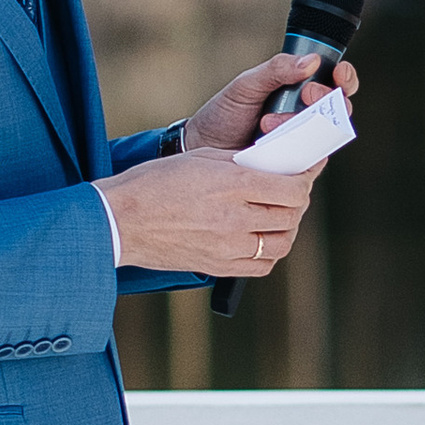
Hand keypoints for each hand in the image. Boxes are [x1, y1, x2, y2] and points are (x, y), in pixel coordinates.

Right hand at [97, 149, 315, 277]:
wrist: (119, 221)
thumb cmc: (154, 183)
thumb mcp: (200, 158)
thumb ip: (241, 163)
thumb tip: (272, 166)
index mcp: (232, 184)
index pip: (292, 188)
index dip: (305, 180)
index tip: (304, 174)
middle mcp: (235, 218)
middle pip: (291, 214)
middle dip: (297, 201)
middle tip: (291, 191)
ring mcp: (228, 246)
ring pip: (281, 242)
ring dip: (287, 228)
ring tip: (278, 216)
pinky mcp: (219, 266)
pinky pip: (262, 265)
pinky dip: (269, 253)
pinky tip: (261, 239)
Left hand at [183, 52, 360, 155]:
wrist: (201, 148)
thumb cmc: (224, 114)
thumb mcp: (247, 85)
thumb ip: (276, 70)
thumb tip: (312, 61)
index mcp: (299, 91)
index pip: (335, 83)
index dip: (345, 77)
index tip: (339, 71)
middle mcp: (307, 117)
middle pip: (339, 109)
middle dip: (327, 99)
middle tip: (306, 95)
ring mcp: (303, 143)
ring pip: (326, 135)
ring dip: (304, 125)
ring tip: (268, 123)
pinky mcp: (294, 167)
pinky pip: (310, 160)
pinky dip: (295, 150)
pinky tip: (268, 142)